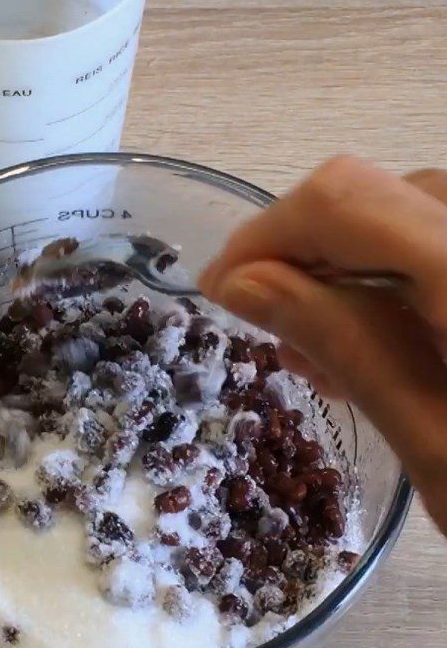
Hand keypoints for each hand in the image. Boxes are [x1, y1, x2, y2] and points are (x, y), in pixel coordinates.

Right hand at [200, 156, 446, 535]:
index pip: (344, 198)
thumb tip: (243, 284)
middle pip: (374, 195)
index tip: (221, 291)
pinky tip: (394, 334)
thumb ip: (347, 350)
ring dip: (349, 268)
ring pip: (411, 209)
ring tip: (332, 351)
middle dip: (303, 257)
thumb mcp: (444, 452)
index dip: (266, 232)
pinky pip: (446, 234)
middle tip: (278, 338)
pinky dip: (399, 273)